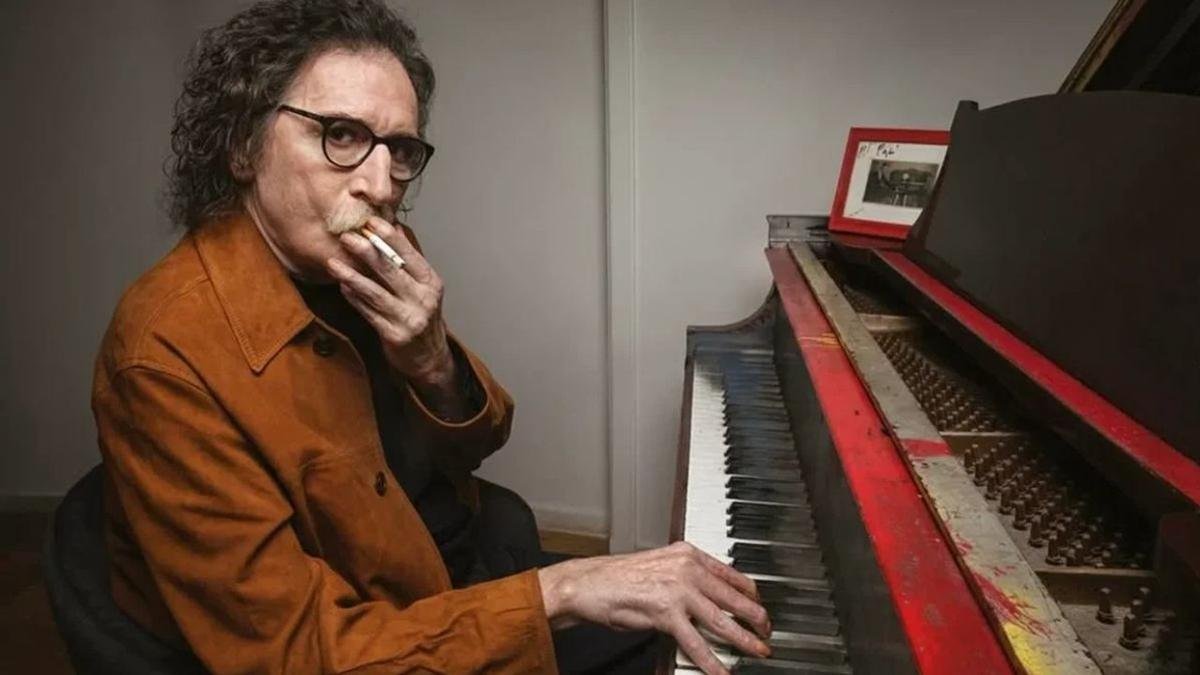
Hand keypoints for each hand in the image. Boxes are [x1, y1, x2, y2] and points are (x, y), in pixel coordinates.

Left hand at [326, 217, 452, 385]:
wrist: (430, 357)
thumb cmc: (422, 317)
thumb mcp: (423, 288)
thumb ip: (407, 261)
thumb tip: (393, 229)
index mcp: (431, 282)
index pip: (409, 255)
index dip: (390, 237)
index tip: (371, 222)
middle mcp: (423, 299)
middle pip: (391, 271)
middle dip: (366, 251)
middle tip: (346, 236)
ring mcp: (409, 318)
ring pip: (375, 292)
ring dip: (352, 276)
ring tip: (333, 263)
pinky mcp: (394, 335)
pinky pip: (368, 312)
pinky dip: (354, 298)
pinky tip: (341, 287)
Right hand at [538, 542, 770, 674]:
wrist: (589, 584)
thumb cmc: (618, 578)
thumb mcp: (659, 566)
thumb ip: (685, 575)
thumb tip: (709, 594)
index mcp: (688, 554)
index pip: (732, 574)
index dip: (752, 594)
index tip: (760, 606)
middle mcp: (687, 569)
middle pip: (735, 597)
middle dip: (757, 618)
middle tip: (768, 632)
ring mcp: (678, 591)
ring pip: (722, 621)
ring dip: (745, 639)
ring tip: (758, 651)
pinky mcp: (666, 614)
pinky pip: (696, 643)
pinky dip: (712, 661)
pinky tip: (722, 671)